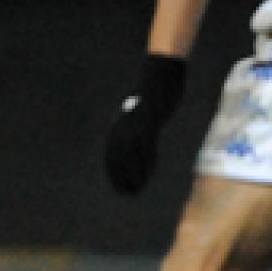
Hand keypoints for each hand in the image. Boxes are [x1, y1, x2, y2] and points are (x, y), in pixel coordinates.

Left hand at [104, 54, 186, 194]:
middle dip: (120, 176)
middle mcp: (123, 127)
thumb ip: (135, 128)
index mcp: (119, 125)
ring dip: (133, 173)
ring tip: (135, 189)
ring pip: (131, 155)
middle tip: (125, 193)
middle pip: (118, 158)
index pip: (112, 154)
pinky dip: (146, 161)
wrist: (159, 77)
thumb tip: (137, 142)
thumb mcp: (139, 114)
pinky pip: (146, 146)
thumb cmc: (151, 96)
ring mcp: (135, 125)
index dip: (114, 171)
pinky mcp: (149, 123)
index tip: (118, 186)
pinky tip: (148, 173)